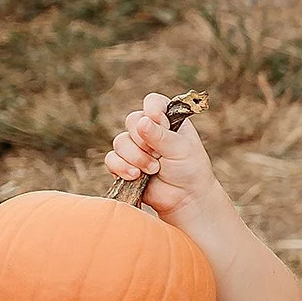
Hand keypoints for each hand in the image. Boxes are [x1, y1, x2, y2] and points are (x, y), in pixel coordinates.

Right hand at [104, 91, 223, 233]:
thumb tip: (142, 122)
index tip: (156, 118)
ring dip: (135, 157)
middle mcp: (149, 130)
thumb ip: (161, 136)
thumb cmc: (190, 169)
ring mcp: (135, 147)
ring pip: (120, 142)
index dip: (152, 109)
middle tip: (158, 155)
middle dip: (143, 140)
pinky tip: (136, 176)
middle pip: (132, 121)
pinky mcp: (124, 164)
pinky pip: (111, 159)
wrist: (185, 198)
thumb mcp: (181, 149)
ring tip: (153, 169)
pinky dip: (122, 167)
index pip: (153, 102)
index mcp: (167, 120)